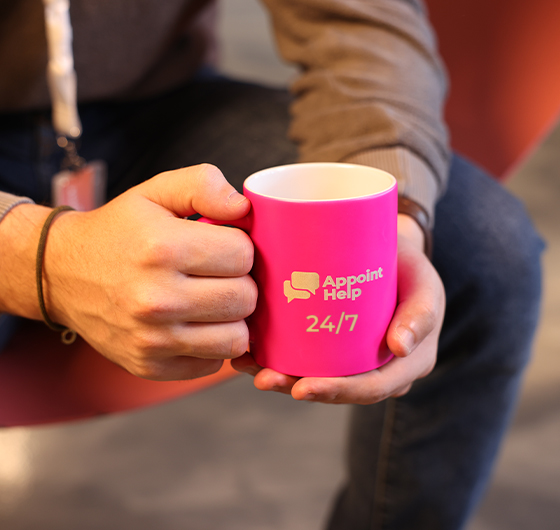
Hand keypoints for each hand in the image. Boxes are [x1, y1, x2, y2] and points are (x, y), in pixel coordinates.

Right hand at [43, 164, 256, 379]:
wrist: (61, 274)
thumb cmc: (118, 232)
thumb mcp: (155, 192)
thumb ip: (203, 185)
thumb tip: (243, 207)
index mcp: (163, 248)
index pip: (243, 255)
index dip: (240, 247)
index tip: (222, 246)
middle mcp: (157, 299)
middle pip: (244, 298)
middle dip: (241, 282)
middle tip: (219, 275)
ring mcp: (152, 339)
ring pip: (236, 339)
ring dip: (232, 319)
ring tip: (212, 300)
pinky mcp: (149, 366)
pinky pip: (212, 364)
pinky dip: (212, 345)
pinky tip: (195, 324)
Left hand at [232, 214, 444, 403]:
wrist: (394, 256)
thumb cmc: (410, 271)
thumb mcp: (425, 286)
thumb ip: (421, 314)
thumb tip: (401, 347)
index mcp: (404, 365)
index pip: (370, 388)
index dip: (338, 392)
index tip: (304, 388)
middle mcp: (376, 369)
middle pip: (336, 389)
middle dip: (297, 387)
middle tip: (265, 379)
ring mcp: (352, 359)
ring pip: (315, 376)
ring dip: (281, 376)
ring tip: (249, 366)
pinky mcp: (332, 346)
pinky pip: (306, 358)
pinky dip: (277, 357)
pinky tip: (249, 353)